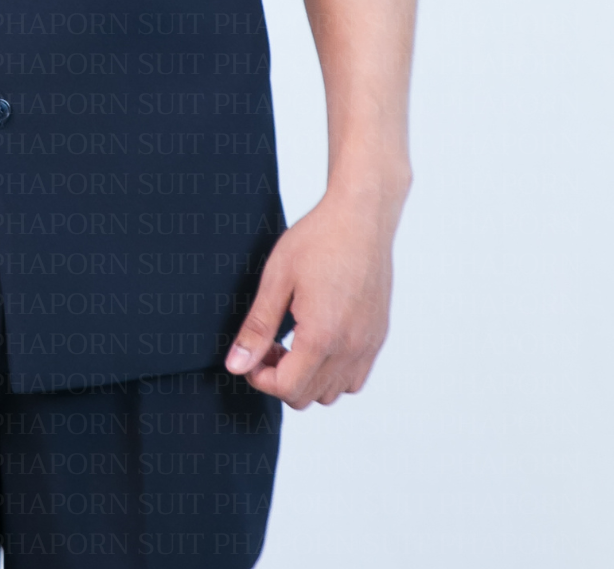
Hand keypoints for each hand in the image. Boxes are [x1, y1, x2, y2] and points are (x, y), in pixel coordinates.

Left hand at [224, 183, 402, 408]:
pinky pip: (355, 378)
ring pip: (333, 393)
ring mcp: (368, 345)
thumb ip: (257, 328)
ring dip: (307, 378)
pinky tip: (318, 339)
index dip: (259, 378)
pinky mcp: (378, 336)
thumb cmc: (318, 239)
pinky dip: (333, 372)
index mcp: (322, 336)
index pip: (287, 389)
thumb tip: (236, 365)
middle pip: (308, 396)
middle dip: (280, 378)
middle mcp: (350, 348)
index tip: (250, 355)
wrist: (362, 217)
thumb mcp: (276, 279)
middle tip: (267, 345)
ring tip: (291, 341)